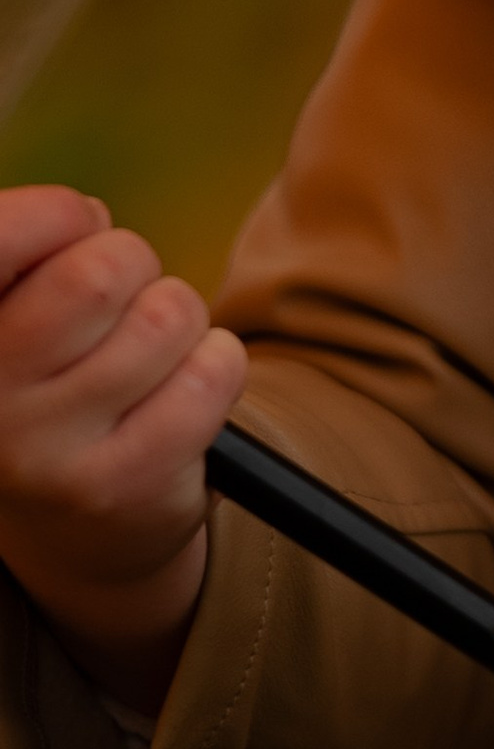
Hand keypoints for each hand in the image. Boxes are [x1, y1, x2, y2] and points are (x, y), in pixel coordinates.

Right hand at [0, 183, 243, 713]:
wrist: (75, 531)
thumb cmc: (55, 380)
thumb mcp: (23, 312)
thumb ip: (38, 249)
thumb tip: (87, 218)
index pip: (7, 232)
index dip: (59, 217)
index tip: (74, 237)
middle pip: (107, 267)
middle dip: (136, 269)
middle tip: (119, 314)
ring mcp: (44, 448)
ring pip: (170, 314)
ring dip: (180, 325)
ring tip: (145, 367)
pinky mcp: (116, 484)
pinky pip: (213, 370)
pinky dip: (217, 368)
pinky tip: (177, 402)